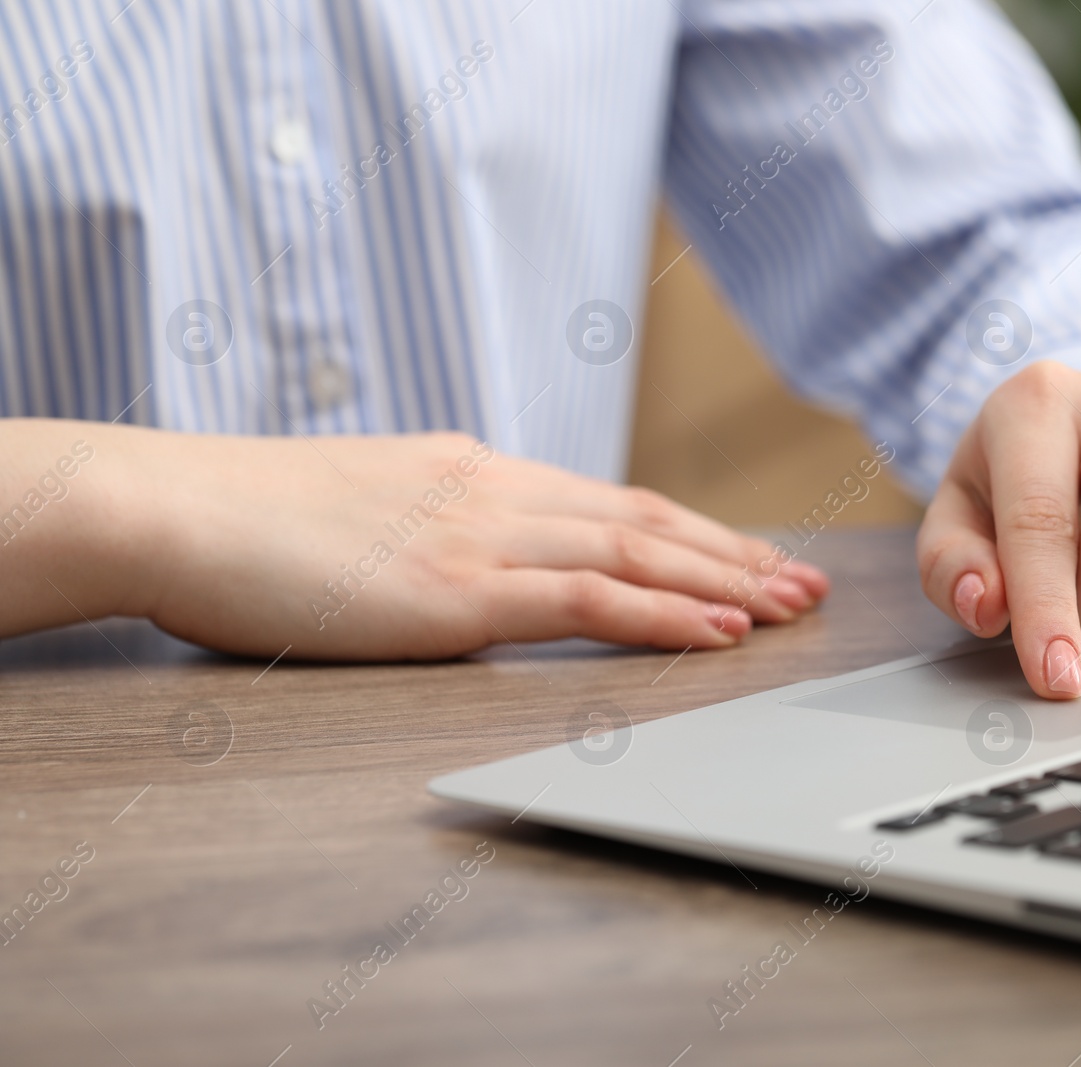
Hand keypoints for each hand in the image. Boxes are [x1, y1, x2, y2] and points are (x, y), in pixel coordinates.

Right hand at [30, 426, 827, 659]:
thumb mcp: (375, 505)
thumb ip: (443, 522)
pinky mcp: (455, 589)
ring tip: (790, 606)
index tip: (753, 555)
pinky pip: (586, 598)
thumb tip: (486, 552)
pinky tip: (716, 630)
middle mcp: (498, 492)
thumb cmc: (256, 518)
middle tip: (807, 581)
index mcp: (480, 472)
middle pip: (648, 520)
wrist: (175, 507)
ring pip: (636, 552)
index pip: (616, 502)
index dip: (697, 531)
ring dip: (725, 581)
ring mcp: (481, 535)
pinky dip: (661, 613)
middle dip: (737, 553)